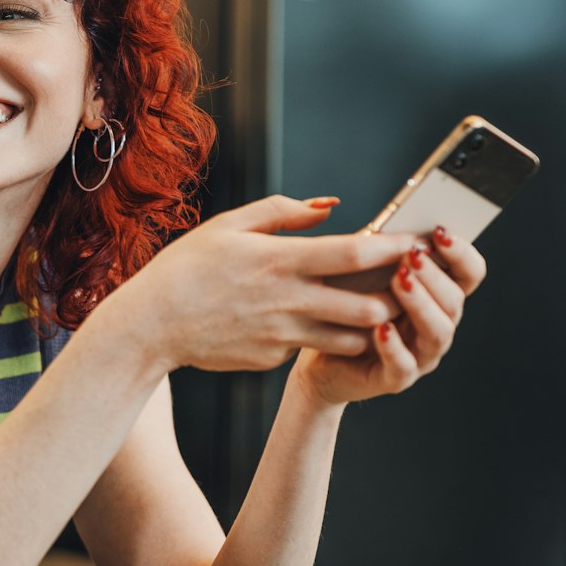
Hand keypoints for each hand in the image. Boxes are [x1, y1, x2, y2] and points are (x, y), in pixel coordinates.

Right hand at [108, 195, 417, 374]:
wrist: (149, 326)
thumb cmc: (187, 268)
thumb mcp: (229, 225)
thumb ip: (283, 211)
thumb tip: (331, 206)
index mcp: (278, 260)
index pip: (352, 255)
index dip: (391, 249)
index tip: (416, 242)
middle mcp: (286, 301)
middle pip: (365, 306)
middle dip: (396, 298)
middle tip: (411, 284)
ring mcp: (280, 336)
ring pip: (348, 337)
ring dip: (370, 326)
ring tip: (381, 308)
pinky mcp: (271, 359)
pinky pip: (308, 347)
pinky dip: (322, 336)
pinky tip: (318, 324)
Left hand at [291, 225, 488, 407]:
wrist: (316, 354)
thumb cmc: (345, 305)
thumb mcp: (364, 269)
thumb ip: (385, 249)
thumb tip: (399, 224)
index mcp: (437, 296)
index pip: (469, 273)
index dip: (462, 253)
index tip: (441, 232)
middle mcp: (437, 326)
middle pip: (455, 301)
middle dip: (435, 276)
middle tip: (412, 255)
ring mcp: (420, 355)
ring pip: (438, 333)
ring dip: (421, 304)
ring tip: (400, 281)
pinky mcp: (395, 379)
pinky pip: (404, 366)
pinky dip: (395, 346)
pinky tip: (381, 327)